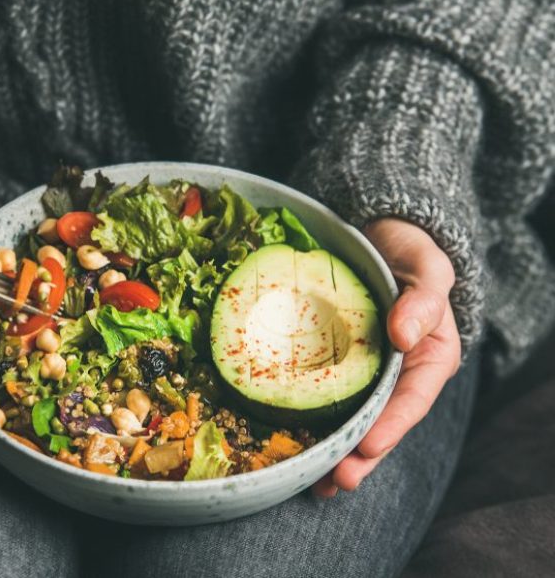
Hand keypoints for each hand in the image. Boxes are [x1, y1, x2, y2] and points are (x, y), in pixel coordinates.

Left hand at [312, 218, 460, 496]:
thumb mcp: (427, 267)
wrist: (380, 237)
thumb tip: (404, 334)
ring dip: (334, 452)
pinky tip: (291, 444)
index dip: (391, 426)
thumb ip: (424, 299)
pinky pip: (324, 396)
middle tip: (334, 480)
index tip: (367, 446)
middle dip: (359, 455)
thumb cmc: (409, 253)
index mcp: (428, 358)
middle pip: (381, 423)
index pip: (412, 400)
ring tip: (314, 482)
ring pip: (352, 419)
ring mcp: (365, 372)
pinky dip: (310, 422)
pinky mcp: (334, 364)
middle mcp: (397, 374)